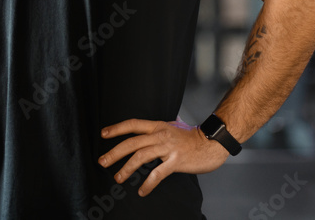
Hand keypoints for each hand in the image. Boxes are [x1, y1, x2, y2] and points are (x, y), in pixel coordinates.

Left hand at [98, 118, 228, 196]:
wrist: (211, 143)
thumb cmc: (191, 139)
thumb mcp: (171, 129)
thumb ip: (156, 132)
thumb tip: (142, 137)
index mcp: (157, 127)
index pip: (133, 124)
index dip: (117, 128)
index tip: (103, 134)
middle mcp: (160, 135)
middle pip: (132, 142)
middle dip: (115, 152)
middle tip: (103, 161)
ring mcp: (168, 148)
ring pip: (141, 156)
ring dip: (127, 168)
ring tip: (118, 178)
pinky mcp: (176, 161)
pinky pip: (158, 173)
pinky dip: (148, 183)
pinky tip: (142, 190)